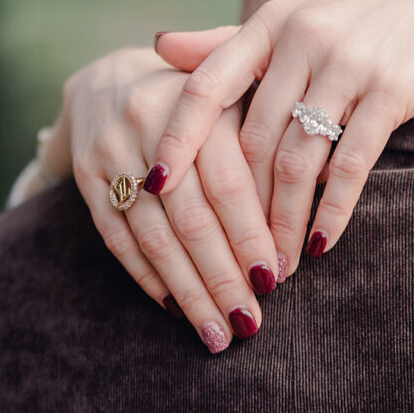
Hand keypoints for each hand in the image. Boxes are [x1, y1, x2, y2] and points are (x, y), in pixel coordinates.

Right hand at [56, 48, 279, 352]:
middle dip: (222, 277)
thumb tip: (328, 186)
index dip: (250, 235)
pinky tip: (175, 310)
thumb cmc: (203, 100)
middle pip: (191, 217)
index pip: (228, 183)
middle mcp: (150, 124)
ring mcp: (112, 152)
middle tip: (249, 323)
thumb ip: (274, 137)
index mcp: (202, 103)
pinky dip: (148, 278)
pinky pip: (117, 238)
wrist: (110, 79)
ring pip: (153, 236)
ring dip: (187, 291)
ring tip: (217, 334)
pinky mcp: (85, 177)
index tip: (276, 280)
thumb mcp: (239, 97)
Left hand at [149, 0, 413, 275]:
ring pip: (298, 160)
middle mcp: (303, 37)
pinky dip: (333, 210)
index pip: (207, 84)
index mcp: (271, 22)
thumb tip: (159, 47)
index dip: (177, 139)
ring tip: (277, 267)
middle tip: (234, 258)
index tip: (152, 188)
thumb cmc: (363, 25)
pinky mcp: (392, 90)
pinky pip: (351, 164)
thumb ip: (228, 42)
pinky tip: (322, 243)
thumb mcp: (295, 22)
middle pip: (254, 140)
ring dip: (283, 222)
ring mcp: (349, 62)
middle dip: (241, 208)